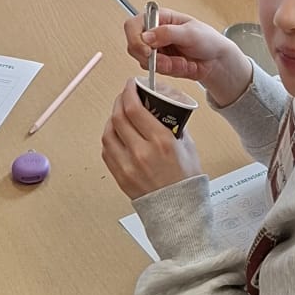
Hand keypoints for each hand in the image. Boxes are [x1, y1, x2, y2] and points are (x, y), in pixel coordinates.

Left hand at [101, 80, 203, 199]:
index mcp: (160, 142)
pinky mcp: (120, 176)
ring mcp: (128, 166)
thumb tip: (162, 106)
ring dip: (112, 119)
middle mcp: (141, 152)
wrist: (179, 210)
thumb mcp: (187, 145)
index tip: (131, 84)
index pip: (134, 108)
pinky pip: (107, 150)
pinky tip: (117, 134)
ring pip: (108, 133)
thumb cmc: (186, 180)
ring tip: (119, 115)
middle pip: (119, 117)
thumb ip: (174, 124)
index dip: (129, 91)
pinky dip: (109, 138)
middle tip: (125, 95)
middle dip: (119, 100)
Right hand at [123, 7, 252, 108]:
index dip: (135, 38)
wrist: (216, 60)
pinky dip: (170, 70)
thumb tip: (146, 36)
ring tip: (181, 61)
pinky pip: (155, 71)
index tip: (147, 50)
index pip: (133, 25)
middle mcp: (154, 33)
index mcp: (159, 18)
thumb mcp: (190, 33)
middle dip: (151, 57)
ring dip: (164, 65)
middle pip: (134, 46)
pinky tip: (182, 65)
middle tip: (167, 60)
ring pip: (144, 61)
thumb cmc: (207, 39)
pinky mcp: (159, 64)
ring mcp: (156, 49)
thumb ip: (167, 33)